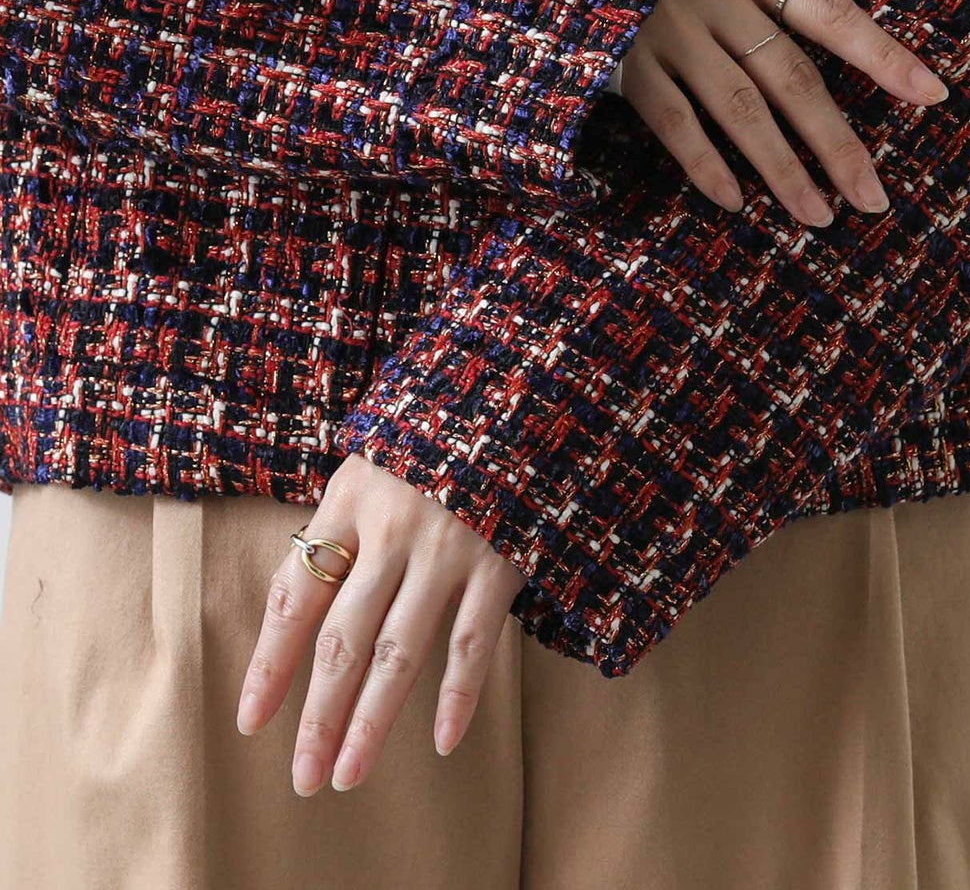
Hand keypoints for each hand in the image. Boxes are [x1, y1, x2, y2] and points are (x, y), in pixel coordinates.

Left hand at [236, 451, 528, 793]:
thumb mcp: (373, 463)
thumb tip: (300, 604)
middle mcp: (392, 528)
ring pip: (400, 652)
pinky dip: (457, 695)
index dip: (270, 663)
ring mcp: (448, 546)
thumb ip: (342, 524)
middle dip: (318, 716)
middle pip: (343, 639)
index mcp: (350, 500)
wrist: (515, 394)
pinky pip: (472, 641)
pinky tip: (440, 741)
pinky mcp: (500, 560)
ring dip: (371, 721)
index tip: (251, 721)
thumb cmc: (433, 436)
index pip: (295, 595)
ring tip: (348, 775)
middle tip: (304, 778)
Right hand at [617, 0, 949, 224]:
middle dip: (836, 143)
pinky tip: (735, 203)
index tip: (933, 95)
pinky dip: (705, 165)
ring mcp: (670, 30)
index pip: (832, 14)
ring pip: (739, 110)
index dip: (884, 55)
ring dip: (782, 169)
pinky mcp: (626, 64)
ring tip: (818, 216)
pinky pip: (674, 124)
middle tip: (873, 198)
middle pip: (792, 78)